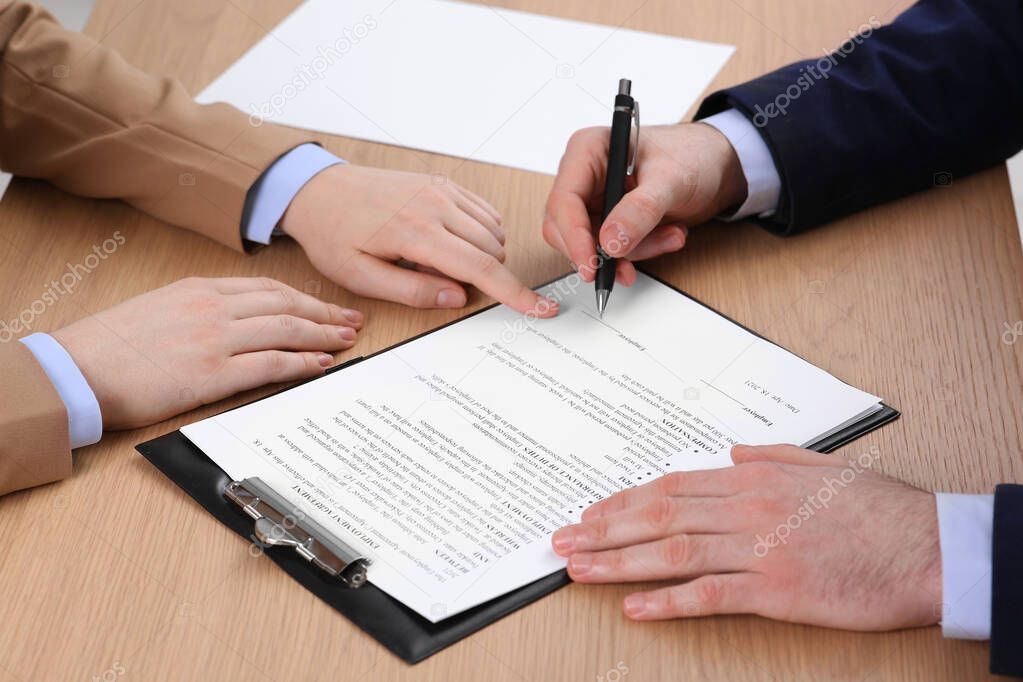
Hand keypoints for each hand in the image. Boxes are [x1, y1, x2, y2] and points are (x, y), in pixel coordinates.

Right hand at [52, 277, 362, 428]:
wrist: (76, 370)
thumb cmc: (111, 345)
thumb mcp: (159, 309)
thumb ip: (200, 310)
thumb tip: (237, 322)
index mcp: (199, 289)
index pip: (267, 288)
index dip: (304, 297)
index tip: (325, 306)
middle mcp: (212, 307)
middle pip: (285, 304)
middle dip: (324, 312)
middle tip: (352, 320)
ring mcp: (214, 339)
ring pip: (285, 329)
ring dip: (322, 335)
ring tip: (346, 340)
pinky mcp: (212, 373)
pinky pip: (271, 364)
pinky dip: (301, 363)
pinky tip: (320, 365)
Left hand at [282, 165, 557, 317]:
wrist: (319, 190)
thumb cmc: (335, 235)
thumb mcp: (361, 277)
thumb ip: (412, 291)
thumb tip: (457, 299)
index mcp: (416, 233)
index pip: (480, 268)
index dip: (516, 293)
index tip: (543, 308)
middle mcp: (436, 206)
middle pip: (493, 250)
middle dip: (483, 275)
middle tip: (439, 280)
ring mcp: (442, 190)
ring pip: (494, 231)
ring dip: (482, 254)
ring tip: (437, 259)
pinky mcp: (443, 182)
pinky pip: (484, 212)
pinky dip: (480, 232)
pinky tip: (449, 240)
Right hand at [543, 123, 746, 283]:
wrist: (716, 165)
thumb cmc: (693, 154)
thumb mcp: (672, 179)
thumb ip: (642, 209)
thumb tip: (611, 241)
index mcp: (588, 150)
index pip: (564, 200)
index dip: (574, 237)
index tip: (592, 264)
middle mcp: (584, 175)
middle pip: (567, 228)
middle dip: (601, 251)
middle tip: (626, 268)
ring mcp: (595, 199)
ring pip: (591, 245)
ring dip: (631, 252)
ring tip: (669, 236)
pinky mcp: (608, 220)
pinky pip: (611, 250)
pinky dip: (639, 252)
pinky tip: (667, 237)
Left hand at [551, 444, 941, 630]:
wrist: (930, 549)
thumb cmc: (878, 510)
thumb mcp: (820, 465)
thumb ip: (770, 456)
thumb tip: (731, 452)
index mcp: (754, 478)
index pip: (672, 487)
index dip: (625, 500)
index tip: (592, 512)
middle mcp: (747, 509)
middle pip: (659, 517)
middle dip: (604, 529)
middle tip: (564, 541)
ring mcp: (759, 550)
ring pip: (672, 552)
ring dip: (618, 562)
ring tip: (579, 569)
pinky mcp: (777, 592)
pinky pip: (709, 596)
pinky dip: (667, 601)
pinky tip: (634, 607)